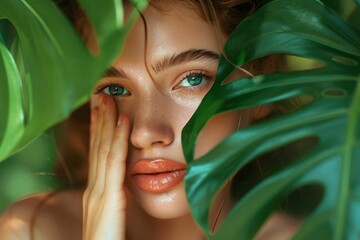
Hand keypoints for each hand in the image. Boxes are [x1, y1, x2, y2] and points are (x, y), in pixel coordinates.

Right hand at [82, 95, 128, 239]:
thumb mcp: (114, 217)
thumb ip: (117, 200)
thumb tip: (125, 186)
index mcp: (96, 194)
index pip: (97, 157)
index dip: (98, 133)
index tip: (101, 112)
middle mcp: (94, 190)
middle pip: (97, 148)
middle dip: (100, 121)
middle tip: (102, 97)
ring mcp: (98, 195)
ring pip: (103, 150)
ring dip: (106, 123)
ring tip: (108, 100)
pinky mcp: (107, 201)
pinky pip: (114, 163)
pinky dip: (117, 140)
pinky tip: (122, 122)